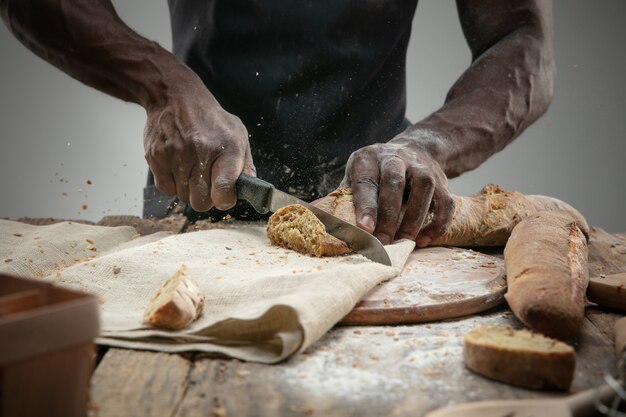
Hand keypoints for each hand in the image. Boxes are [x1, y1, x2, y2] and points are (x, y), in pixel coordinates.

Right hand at [143, 73, 254, 211]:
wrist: (175, 96)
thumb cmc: (210, 120)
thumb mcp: (237, 135)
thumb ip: (245, 165)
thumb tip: (250, 190)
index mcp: (228, 148)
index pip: (224, 190)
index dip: (225, 199)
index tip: (224, 195)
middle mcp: (201, 151)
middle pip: (201, 202)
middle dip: (205, 198)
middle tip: (206, 182)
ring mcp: (176, 154)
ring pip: (183, 197)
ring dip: (188, 189)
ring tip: (191, 169)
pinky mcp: (156, 156)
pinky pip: (165, 189)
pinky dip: (171, 184)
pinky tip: (177, 167)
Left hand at [342, 135, 453, 246]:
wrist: (415, 150)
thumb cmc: (377, 172)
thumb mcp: (357, 175)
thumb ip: (344, 196)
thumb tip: (324, 220)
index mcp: (368, 158)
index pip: (366, 182)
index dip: (365, 207)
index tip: (363, 229)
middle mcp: (395, 158)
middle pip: (394, 184)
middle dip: (388, 217)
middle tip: (382, 243)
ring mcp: (421, 168)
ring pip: (422, 191)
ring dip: (412, 220)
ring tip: (402, 243)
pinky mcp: (441, 181)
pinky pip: (445, 202)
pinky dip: (437, 223)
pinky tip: (424, 240)